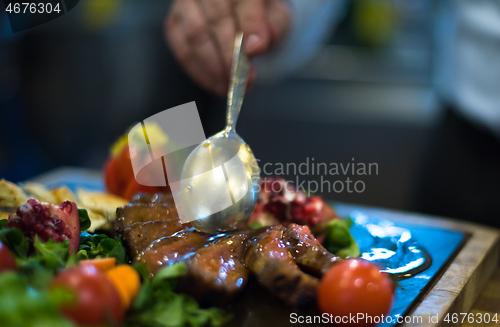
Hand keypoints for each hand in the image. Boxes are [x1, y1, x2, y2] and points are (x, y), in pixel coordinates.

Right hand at [165, 0, 290, 96]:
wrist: (240, 12)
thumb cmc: (259, 14)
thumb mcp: (276, 15)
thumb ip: (274, 25)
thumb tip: (255, 46)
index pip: (242, 0)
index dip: (249, 26)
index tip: (255, 51)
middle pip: (216, 17)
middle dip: (230, 53)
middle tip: (243, 78)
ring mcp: (186, 3)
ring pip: (195, 33)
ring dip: (214, 66)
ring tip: (229, 85)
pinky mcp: (174, 22)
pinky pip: (182, 49)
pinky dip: (199, 71)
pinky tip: (215, 84)